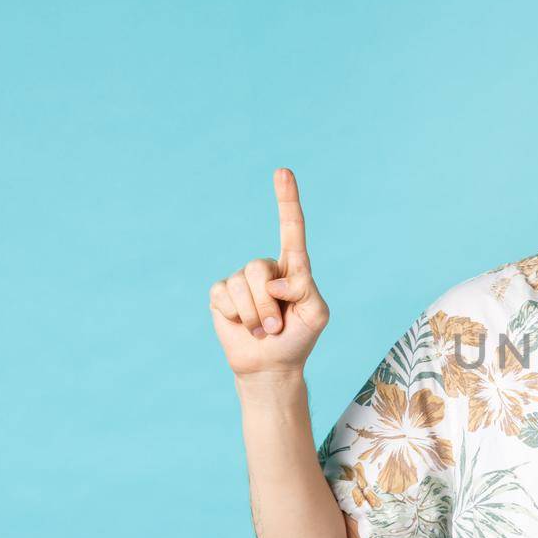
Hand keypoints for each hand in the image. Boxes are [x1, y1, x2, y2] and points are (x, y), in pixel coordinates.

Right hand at [209, 167, 330, 377]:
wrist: (271, 366)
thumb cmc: (298, 338)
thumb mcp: (316, 314)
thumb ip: (304, 289)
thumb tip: (273, 281)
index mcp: (293, 268)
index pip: (291, 229)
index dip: (287, 200)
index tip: (283, 171)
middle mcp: (266, 269)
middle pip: (258, 269)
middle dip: (267, 305)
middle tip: (276, 326)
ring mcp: (241, 280)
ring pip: (241, 285)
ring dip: (254, 316)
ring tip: (263, 330)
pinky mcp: (221, 295)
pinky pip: (224, 297)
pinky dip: (236, 317)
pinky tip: (242, 326)